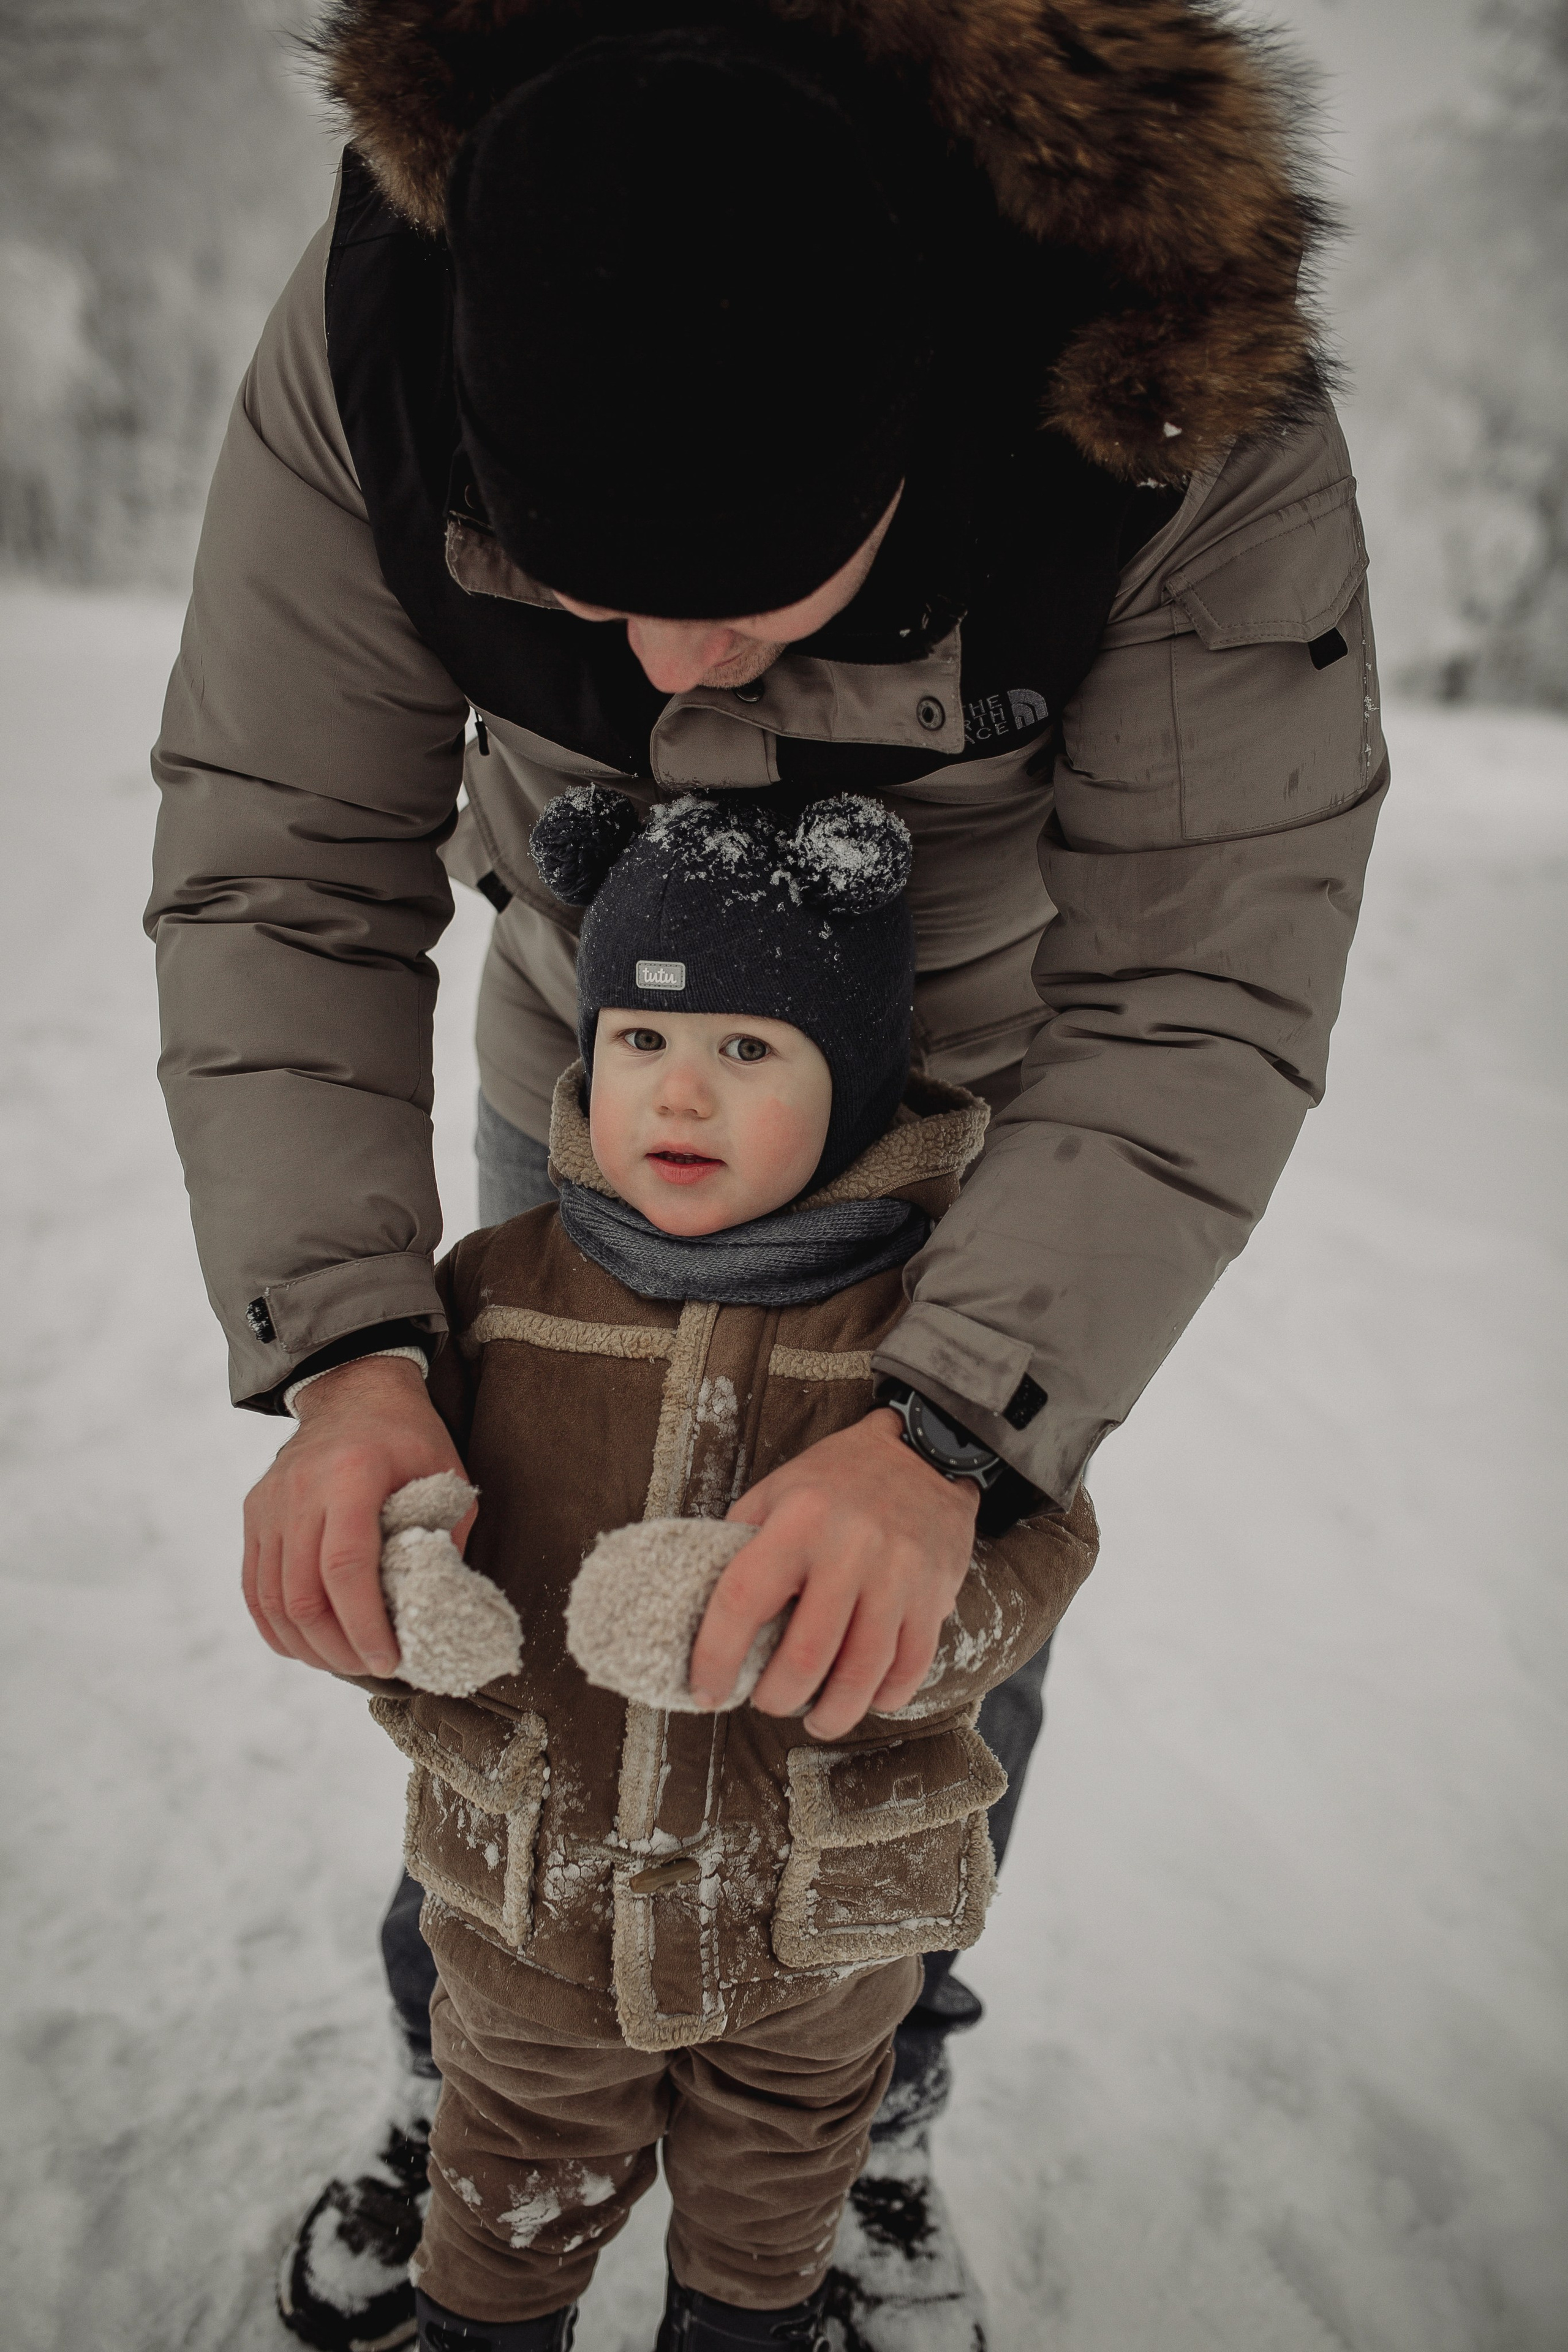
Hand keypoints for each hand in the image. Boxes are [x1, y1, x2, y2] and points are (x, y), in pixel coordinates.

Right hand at [241, 1357, 472, 1676]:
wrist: (354, 1390)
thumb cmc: (408, 1437)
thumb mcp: (445, 1476)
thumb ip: (447, 1538)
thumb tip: (441, 1607)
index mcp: (352, 1476)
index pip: (347, 1568)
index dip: (365, 1625)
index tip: (391, 1659)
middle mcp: (300, 1492)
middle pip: (304, 1594)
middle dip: (338, 1647)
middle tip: (373, 1668)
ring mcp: (269, 1504)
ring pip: (273, 1599)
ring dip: (307, 1645)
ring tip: (344, 1663)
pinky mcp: (254, 1515)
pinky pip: (254, 1587)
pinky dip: (276, 1627)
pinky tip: (305, 1647)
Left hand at [689, 1409, 977, 1738]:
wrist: (926, 1453)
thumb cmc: (839, 1478)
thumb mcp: (777, 1489)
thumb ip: (742, 1542)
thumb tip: (704, 1610)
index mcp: (797, 1520)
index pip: (742, 1601)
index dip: (715, 1657)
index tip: (705, 1689)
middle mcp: (849, 1548)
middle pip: (804, 1655)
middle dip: (776, 1696)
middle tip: (767, 1701)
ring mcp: (898, 1575)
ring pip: (860, 1674)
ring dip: (832, 1714)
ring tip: (815, 1719)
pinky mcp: (935, 1595)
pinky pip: (909, 1667)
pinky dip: (884, 1697)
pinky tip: (866, 1697)